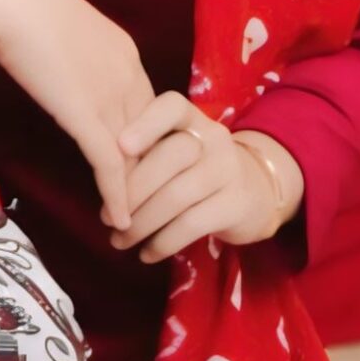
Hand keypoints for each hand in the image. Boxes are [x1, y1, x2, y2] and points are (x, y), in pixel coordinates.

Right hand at [0, 0, 158, 229]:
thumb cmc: (22, 2)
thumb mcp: (63, 27)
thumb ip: (75, 53)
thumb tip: (63, 67)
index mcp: (126, 52)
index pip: (146, 108)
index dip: (142, 140)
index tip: (134, 164)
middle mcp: (129, 76)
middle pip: (149, 137)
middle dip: (147, 172)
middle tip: (143, 204)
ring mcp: (111, 97)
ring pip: (134, 157)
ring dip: (134, 193)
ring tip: (130, 222)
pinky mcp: (87, 116)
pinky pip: (110, 166)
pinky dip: (118, 196)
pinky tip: (119, 219)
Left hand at [113, 91, 303, 261]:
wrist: (256, 192)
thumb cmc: (198, 168)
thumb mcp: (178, 150)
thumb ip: (148, 153)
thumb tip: (103, 178)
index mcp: (193, 118)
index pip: (172, 106)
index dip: (145, 124)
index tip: (119, 147)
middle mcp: (214, 139)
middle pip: (168, 158)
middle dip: (131, 191)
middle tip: (106, 217)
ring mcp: (228, 171)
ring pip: (176, 197)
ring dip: (142, 224)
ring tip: (120, 240)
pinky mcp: (236, 205)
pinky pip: (192, 224)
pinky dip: (163, 242)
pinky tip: (146, 254)